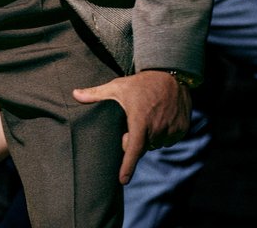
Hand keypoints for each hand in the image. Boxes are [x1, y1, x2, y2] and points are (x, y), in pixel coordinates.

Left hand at [73, 70, 191, 184]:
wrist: (171, 74)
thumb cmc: (141, 83)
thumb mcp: (117, 87)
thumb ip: (96, 94)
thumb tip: (74, 94)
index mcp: (140, 121)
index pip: (133, 149)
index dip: (127, 166)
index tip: (122, 180)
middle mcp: (157, 128)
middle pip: (142, 147)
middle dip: (136, 140)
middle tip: (135, 122)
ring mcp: (171, 129)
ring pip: (156, 144)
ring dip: (151, 137)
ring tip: (149, 117)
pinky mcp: (182, 129)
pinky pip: (170, 140)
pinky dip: (165, 134)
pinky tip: (162, 118)